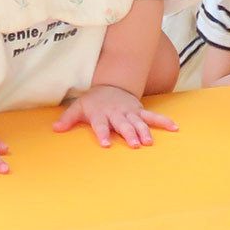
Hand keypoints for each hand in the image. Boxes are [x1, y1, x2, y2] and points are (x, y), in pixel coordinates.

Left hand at [52, 84, 176, 147]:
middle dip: (128, 134)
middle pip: (123, 125)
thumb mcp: (78, 107)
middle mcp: (117, 114)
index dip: (103, 134)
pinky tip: (174, 128)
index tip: (106, 144)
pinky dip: (164, 121)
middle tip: (134, 144)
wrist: (111, 85)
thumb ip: (67, 119)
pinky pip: (153, 116)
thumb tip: (55, 128)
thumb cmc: (93, 101)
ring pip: (138, 122)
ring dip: (144, 131)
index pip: (101, 126)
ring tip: (149, 142)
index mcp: (101, 114)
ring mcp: (130, 112)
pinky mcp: (140, 111)